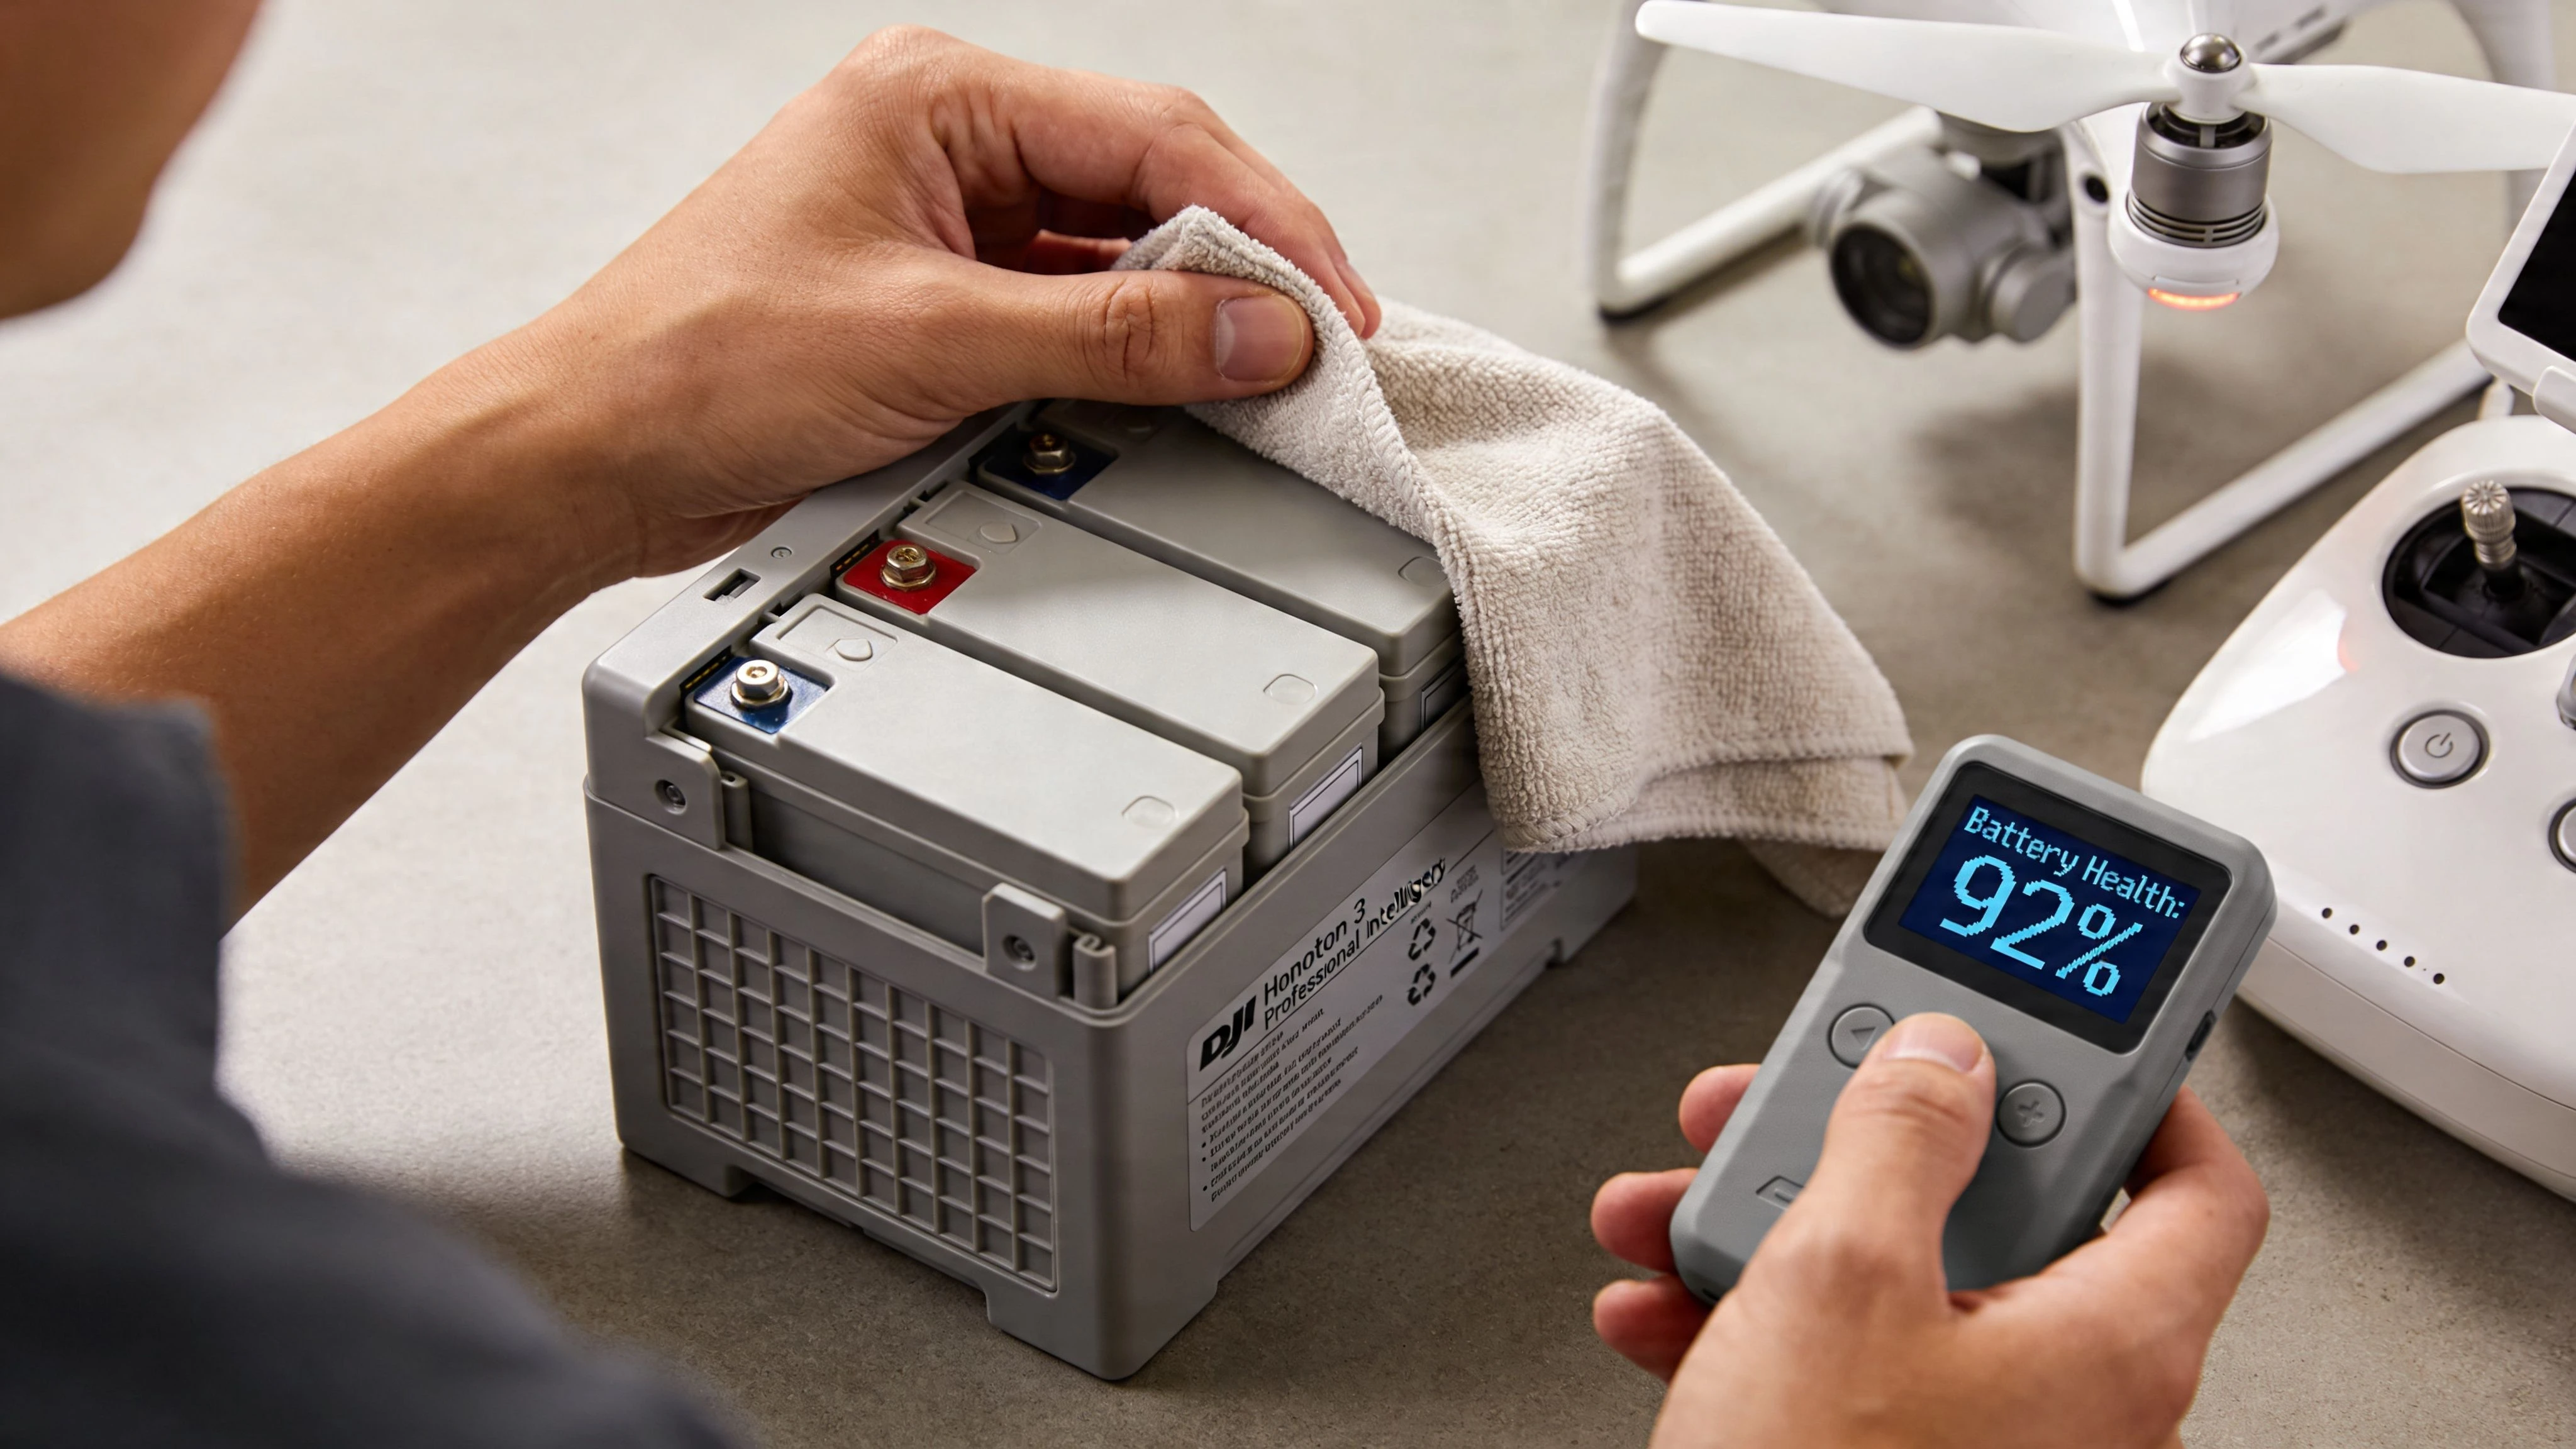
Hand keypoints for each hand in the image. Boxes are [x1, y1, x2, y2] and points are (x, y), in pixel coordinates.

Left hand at [0, 25, 1376, 904]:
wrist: (592, 456)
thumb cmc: (696, 364)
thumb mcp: (930, 342)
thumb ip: (1109, 335)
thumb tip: (1253, 329)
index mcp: (937, 97)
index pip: (1153, 138)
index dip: (1262, 223)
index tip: (1329, 307)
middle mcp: (947, 143)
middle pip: (1149, 182)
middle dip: (1241, 263)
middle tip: (1318, 347)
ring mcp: (946, 222)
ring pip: (1118, 250)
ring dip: (1190, 312)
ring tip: (1263, 377)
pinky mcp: (942, 300)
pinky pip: (1074, 310)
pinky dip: (1133, 353)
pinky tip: (1177, 392)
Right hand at [1590, 1015, 2267, 1448]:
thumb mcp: (1840, 1279)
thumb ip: (1900, 1140)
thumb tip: (1942, 1058)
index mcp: (2115, 1343)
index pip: (2199, 1184)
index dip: (2142, 1089)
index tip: (2055, 1033)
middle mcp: (2073, 1400)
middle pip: (2002, 1215)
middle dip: (1867, 1144)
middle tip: (1799, 1097)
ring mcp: (1984, 1444)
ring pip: (1899, 1285)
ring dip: (1776, 1225)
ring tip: (1684, 1202)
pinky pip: (1840, 1366)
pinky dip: (1755, 1321)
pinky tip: (1667, 1301)